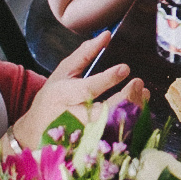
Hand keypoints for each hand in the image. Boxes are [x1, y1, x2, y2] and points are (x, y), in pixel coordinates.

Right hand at [14, 31, 145, 143]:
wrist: (37, 130)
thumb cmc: (53, 97)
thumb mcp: (63, 72)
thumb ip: (85, 53)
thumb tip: (107, 35)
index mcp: (64, 95)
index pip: (88, 89)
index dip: (107, 80)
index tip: (125, 68)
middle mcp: (74, 117)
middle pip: (104, 112)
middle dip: (126, 97)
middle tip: (139, 82)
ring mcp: (84, 135)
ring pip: (114, 126)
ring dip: (133, 110)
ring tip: (143, 92)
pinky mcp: (93, 144)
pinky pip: (117, 137)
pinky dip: (132, 123)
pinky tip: (140, 109)